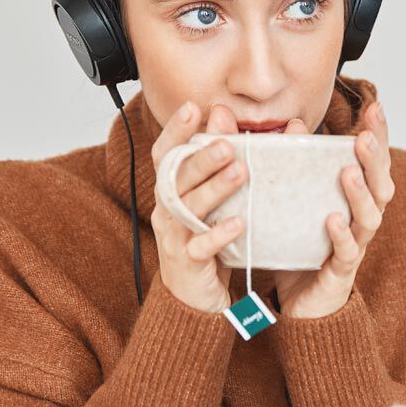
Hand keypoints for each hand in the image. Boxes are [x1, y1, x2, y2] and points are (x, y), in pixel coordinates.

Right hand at [148, 101, 246, 312]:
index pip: (166, 155)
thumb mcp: (214, 200)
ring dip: (215, 189)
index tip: (192, 107)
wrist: (194, 299)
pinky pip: (201, 248)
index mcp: (172, 192)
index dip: (175, 131)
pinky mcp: (189, 265)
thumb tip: (227, 116)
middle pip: (178, 178)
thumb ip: (220, 162)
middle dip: (201, 157)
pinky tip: (238, 223)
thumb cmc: (208, 242)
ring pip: (189, 209)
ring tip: (240, 171)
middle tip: (227, 141)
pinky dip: (218, 234)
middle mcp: (168, 211)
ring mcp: (175, 238)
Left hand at [274, 100, 391, 318]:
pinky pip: (347, 252)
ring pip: (370, 217)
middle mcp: (362, 218)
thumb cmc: (301, 246)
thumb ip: (291, 162)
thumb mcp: (293, 200)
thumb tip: (289, 123)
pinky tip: (333, 220)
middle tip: (364, 136)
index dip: (380, 135)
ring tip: (348, 172)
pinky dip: (342, 235)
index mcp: (355, 197)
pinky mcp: (341, 271)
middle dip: (376, 159)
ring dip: (360, 193)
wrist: (300, 303)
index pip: (374, 161)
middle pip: (382, 185)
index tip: (376, 107)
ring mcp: (356, 245)